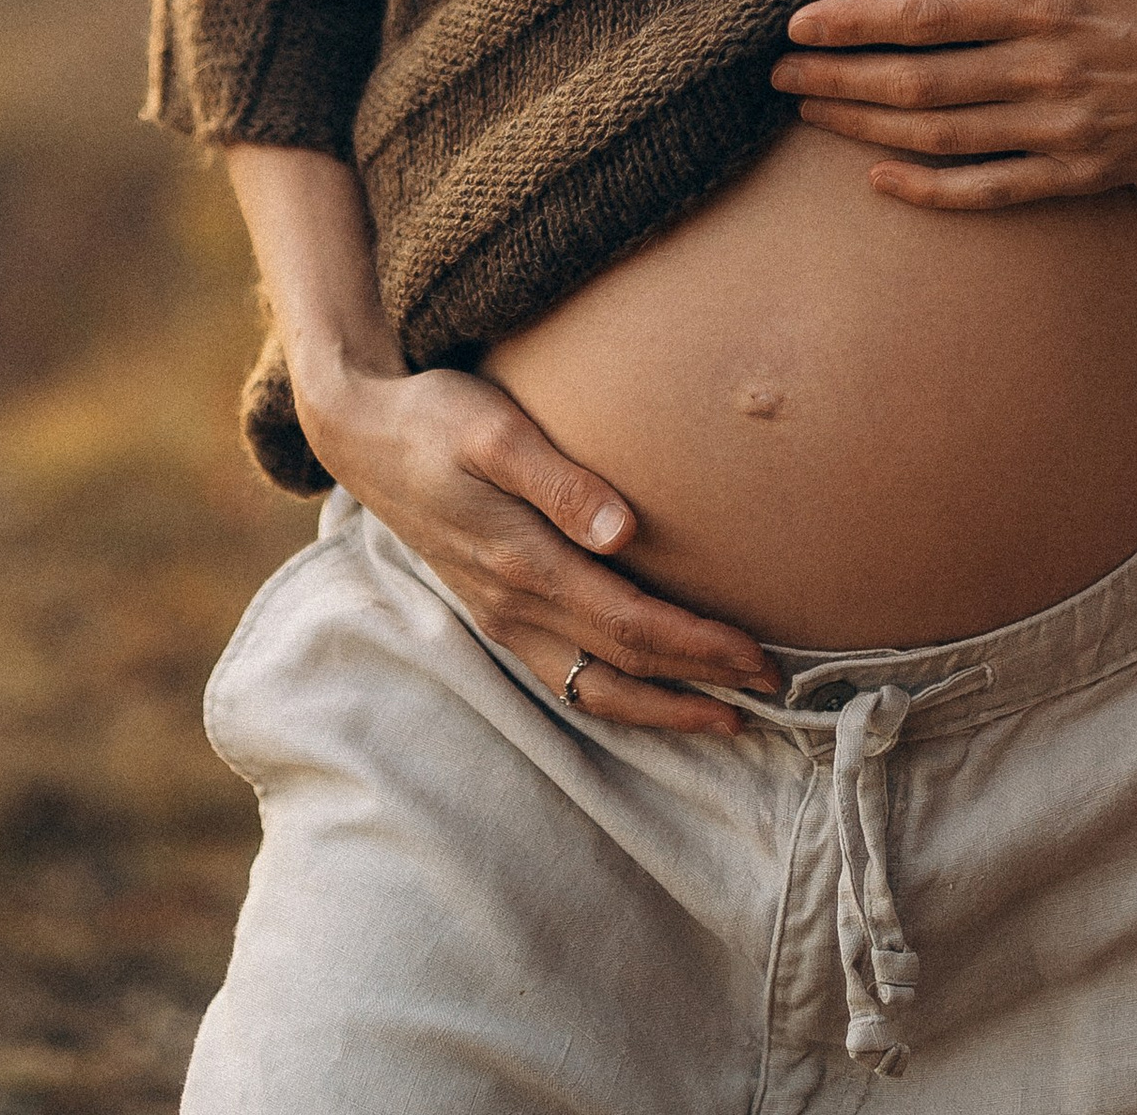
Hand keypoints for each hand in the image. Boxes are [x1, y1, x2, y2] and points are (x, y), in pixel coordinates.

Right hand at [295, 357, 780, 734]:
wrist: (363, 436)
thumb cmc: (437, 419)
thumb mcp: (494, 430)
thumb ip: (558, 480)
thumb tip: (623, 531)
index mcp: (522, 563)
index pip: (630, 625)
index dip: (698, 649)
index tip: (760, 658)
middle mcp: (514, 606)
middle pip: (621, 668)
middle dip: (699, 686)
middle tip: (773, 693)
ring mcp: (502, 618)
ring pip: (592, 690)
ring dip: (661, 710)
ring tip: (726, 718)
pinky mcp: (496, 613)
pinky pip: (565, 678)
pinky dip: (618, 699)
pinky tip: (651, 696)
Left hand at [769, 0, 1136, 209]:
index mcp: (1047, 1)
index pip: (924, 15)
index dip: (852, 23)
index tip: (796, 23)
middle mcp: (1045, 72)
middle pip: (917, 83)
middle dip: (838, 78)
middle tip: (777, 76)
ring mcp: (1064, 131)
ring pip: (941, 138)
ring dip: (867, 126)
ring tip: (810, 115)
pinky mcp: (1086, 173)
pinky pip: (992, 191)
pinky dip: (931, 191)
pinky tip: (883, 178)